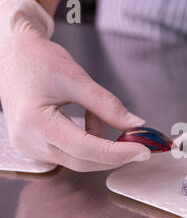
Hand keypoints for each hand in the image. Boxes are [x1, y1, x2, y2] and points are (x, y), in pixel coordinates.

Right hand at [0, 32, 150, 171]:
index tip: (143, 150)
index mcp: (36, 122)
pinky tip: (82, 119)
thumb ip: (107, 105)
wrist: (12, 55)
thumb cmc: (39, 60)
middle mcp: (29, 141)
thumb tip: (136, 125)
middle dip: (115, 154)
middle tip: (139, 141)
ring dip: (99, 142)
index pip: (85, 148)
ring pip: (79, 160)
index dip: (118, 153)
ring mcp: (30, 148)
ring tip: (93, 111)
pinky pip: (71, 154)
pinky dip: (87, 141)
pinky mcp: (35, 148)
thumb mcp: (77, 78)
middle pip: (83, 162)